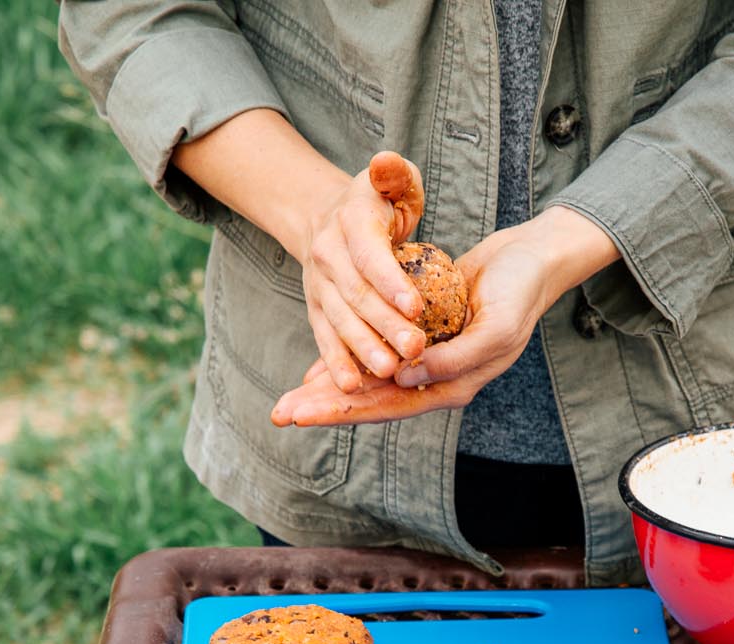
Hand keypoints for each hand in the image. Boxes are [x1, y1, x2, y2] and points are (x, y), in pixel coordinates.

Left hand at [270, 206, 619, 426]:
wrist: (532, 259)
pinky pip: (378, 356)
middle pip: (372, 401)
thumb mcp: (496, 328)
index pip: (387, 406)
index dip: (342, 410)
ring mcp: (428, 361)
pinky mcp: (421, 337)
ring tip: (290, 400)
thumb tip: (403, 378)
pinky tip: (320, 371)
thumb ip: (453, 359)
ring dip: (331, 390)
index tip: (302, 413)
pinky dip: (349, 362)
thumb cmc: (520, 291)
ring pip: (370, 382)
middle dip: (325, 408)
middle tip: (280, 414)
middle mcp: (437, 380)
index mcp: (454, 385)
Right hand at [297, 151, 429, 392]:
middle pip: (357, 295)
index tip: (417, 306)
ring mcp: (318, 287)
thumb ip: (394, 174)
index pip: (370, 255)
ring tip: (390, 371)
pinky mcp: (317, 311)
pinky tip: (352, 388)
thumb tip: (385, 163)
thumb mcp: (393, 180)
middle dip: (385, 324)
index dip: (391, 281)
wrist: (329, 218)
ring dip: (363, 349)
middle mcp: (327, 256)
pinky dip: (336, 364)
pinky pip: (325, 339)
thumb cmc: (378, 203)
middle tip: (415, 349)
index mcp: (350, 222)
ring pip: (341, 322)